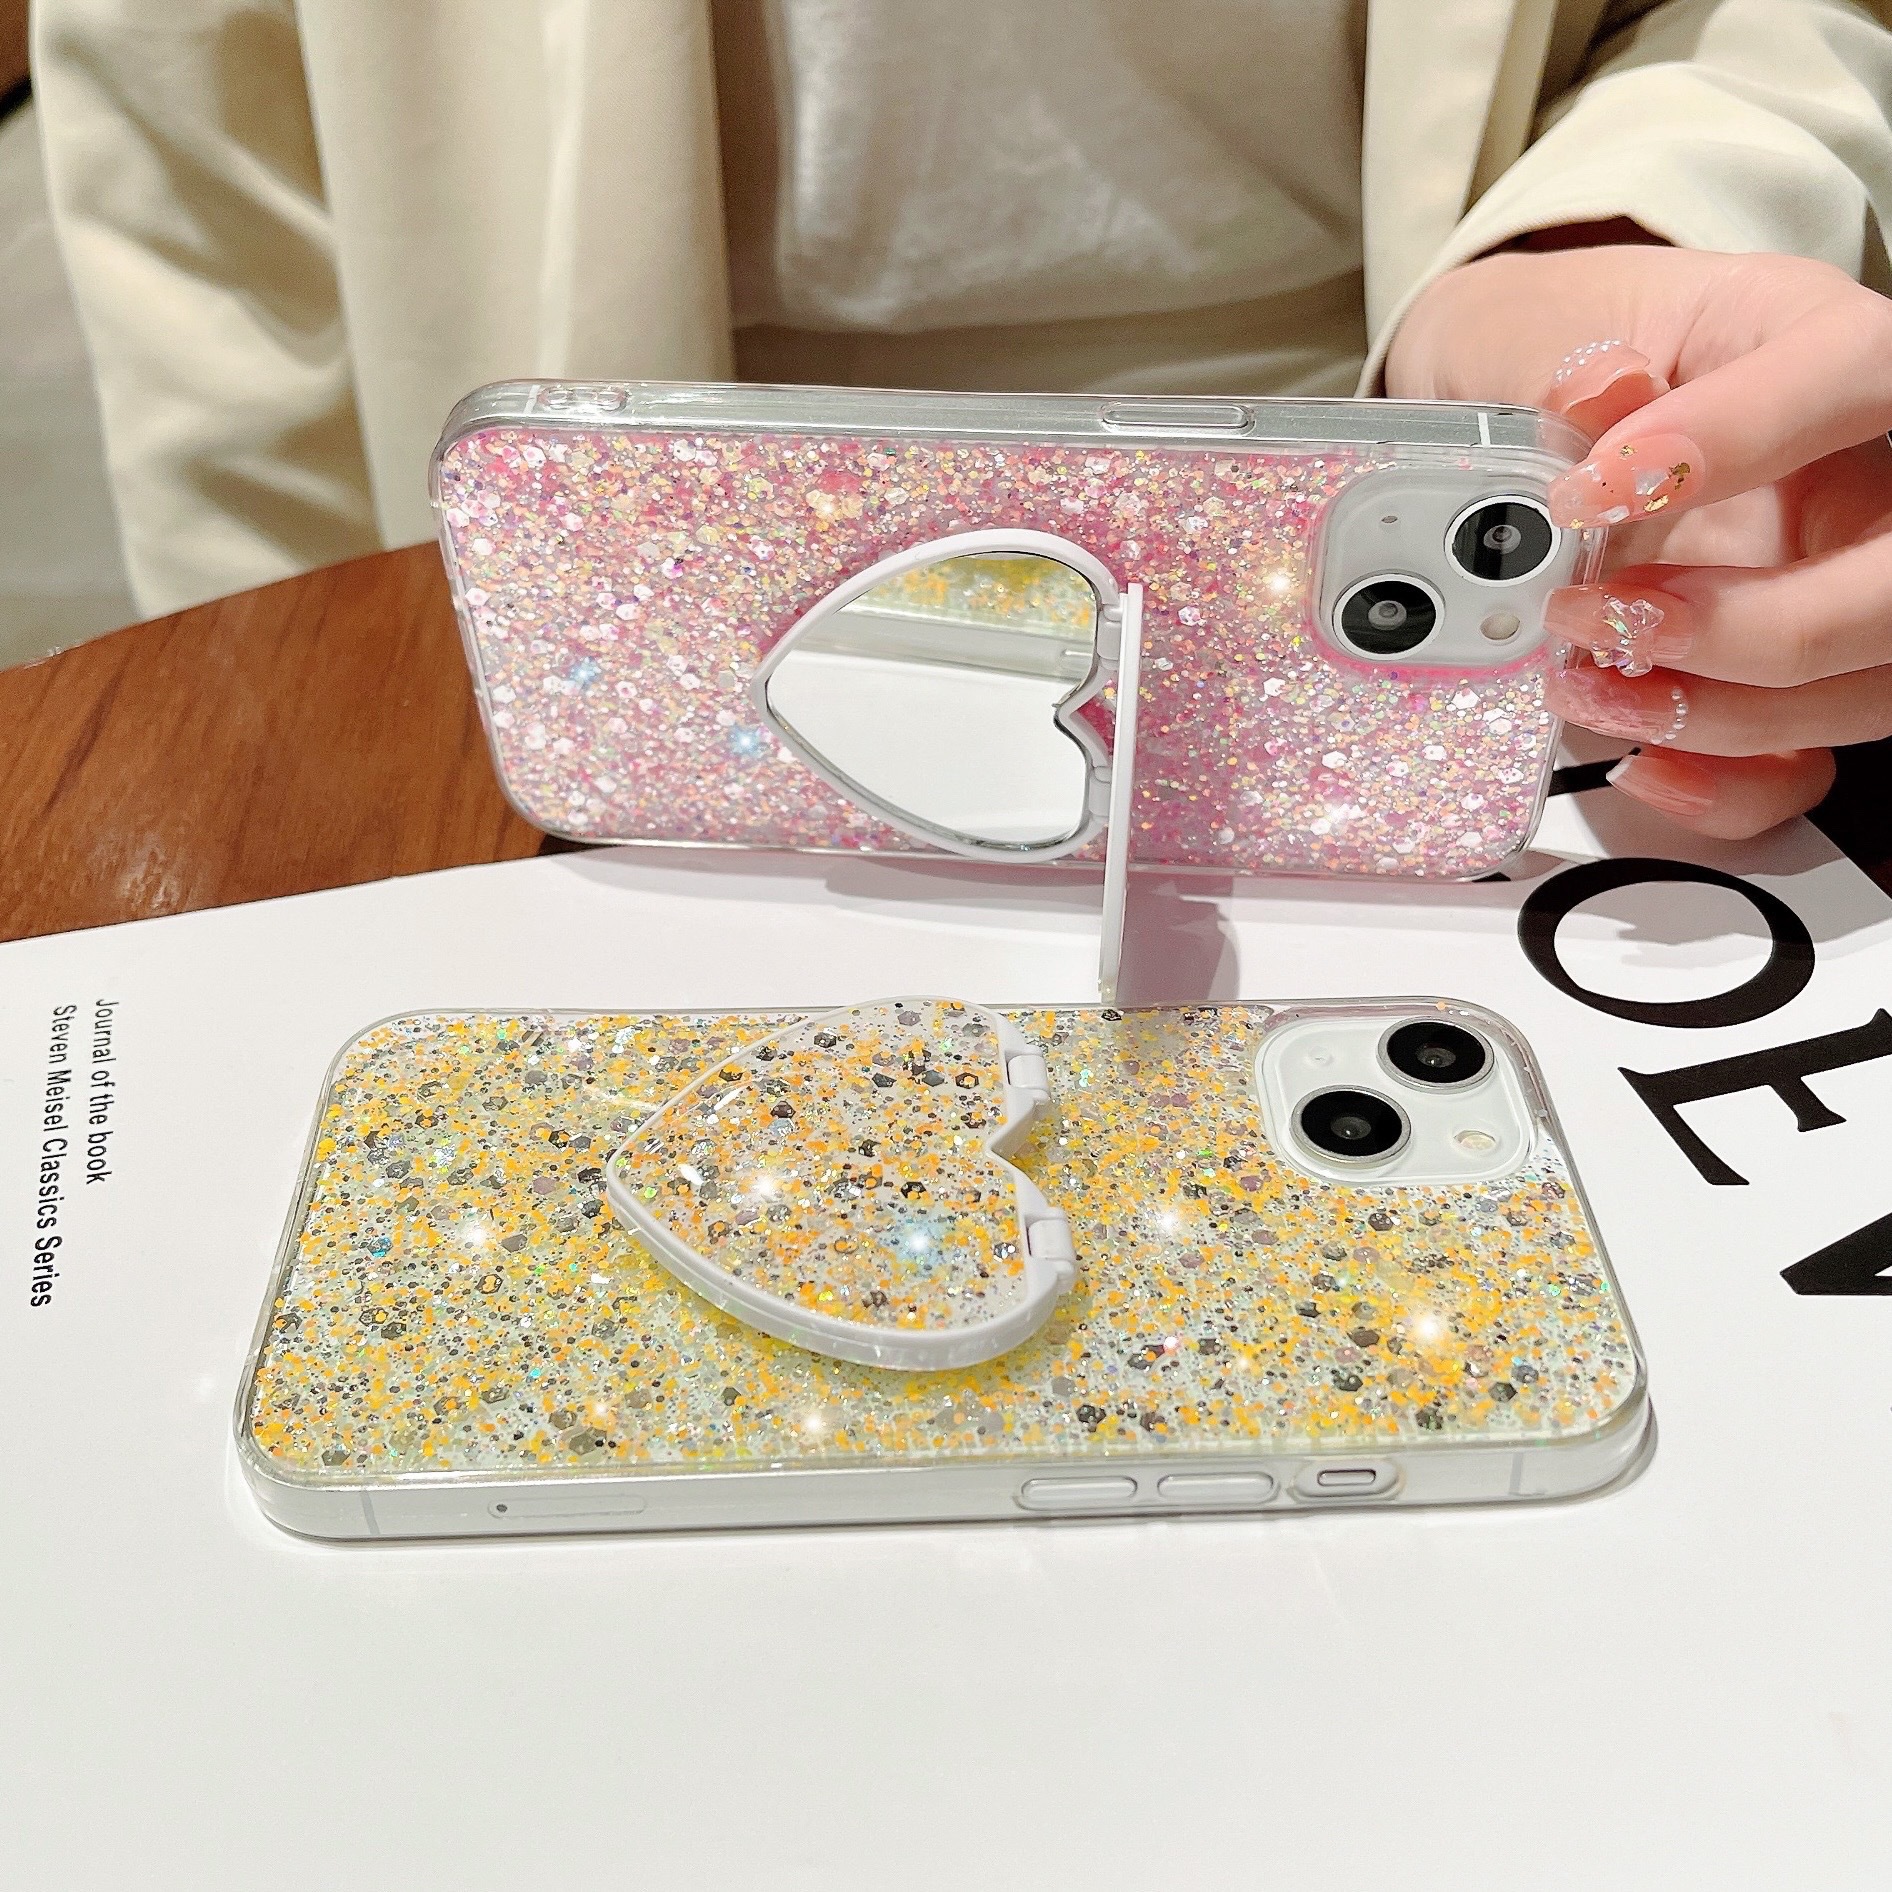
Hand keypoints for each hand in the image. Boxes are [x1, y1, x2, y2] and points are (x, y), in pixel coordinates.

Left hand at [1387, 242, 1891, 838]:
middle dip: (1763, 630)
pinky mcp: (1790, 684)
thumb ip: (1567, 360)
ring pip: (1863, 686)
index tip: (1594, 489)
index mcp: (1825, 348)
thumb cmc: (1557, 354)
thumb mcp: (1546, 323)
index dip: (1744, 436)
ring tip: (1583, 683)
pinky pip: (1802, 767)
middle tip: (1608, 619)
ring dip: (1721, 714)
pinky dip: (1724, 784)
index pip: (1862, 375)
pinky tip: (1636, 760)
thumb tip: (1598, 389)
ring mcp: (1838, 589)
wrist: (1519, 409)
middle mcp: (1865, 479)